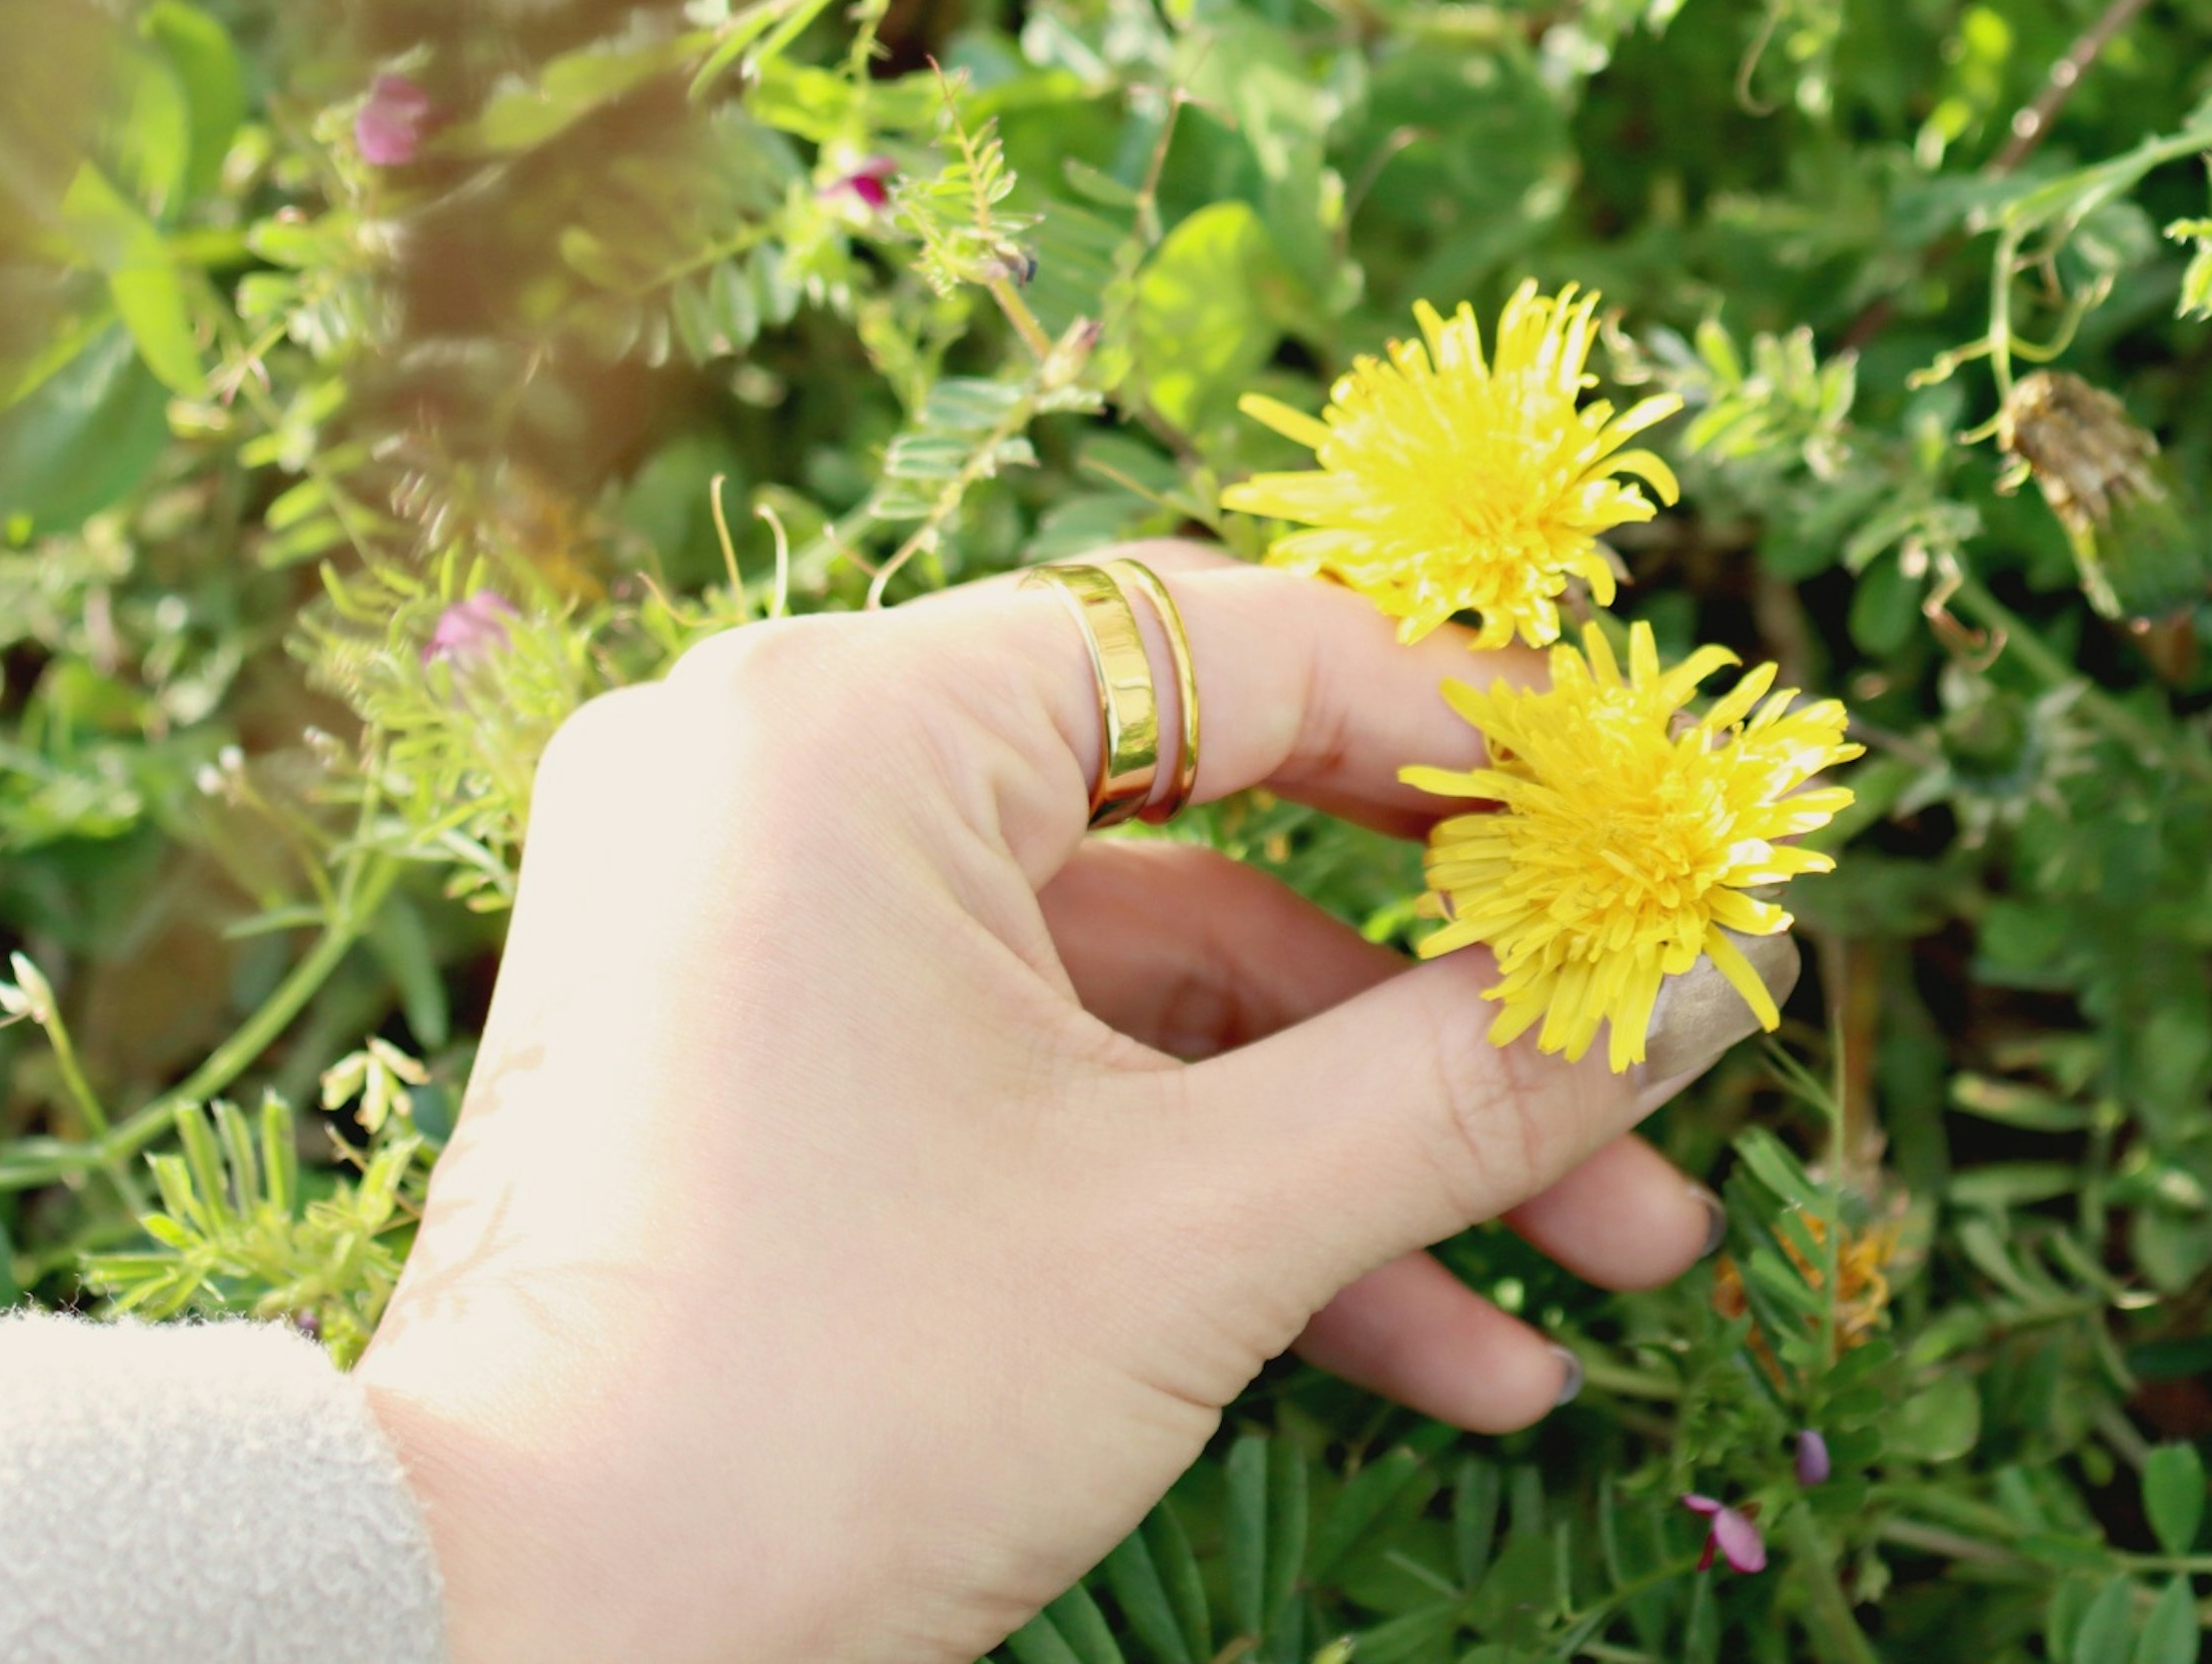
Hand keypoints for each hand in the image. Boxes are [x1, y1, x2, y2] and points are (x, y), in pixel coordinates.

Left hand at [354, 552, 1772, 1663]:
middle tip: (1652, 1075)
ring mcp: (771, 927)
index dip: (1481, 749)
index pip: (1244, 648)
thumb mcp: (1204, 1233)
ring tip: (1608, 1281)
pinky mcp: (775, 1064)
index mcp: (848, 728)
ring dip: (1373, 1143)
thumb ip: (1479, 1079)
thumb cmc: (827, 1407)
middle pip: (1219, 833)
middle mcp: (786, 775)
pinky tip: (1443, 1354)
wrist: (495, 1661)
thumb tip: (1716, 979)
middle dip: (1455, 1007)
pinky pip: (1050, 1076)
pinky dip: (1221, 1192)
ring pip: (1155, 988)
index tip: (1650, 837)